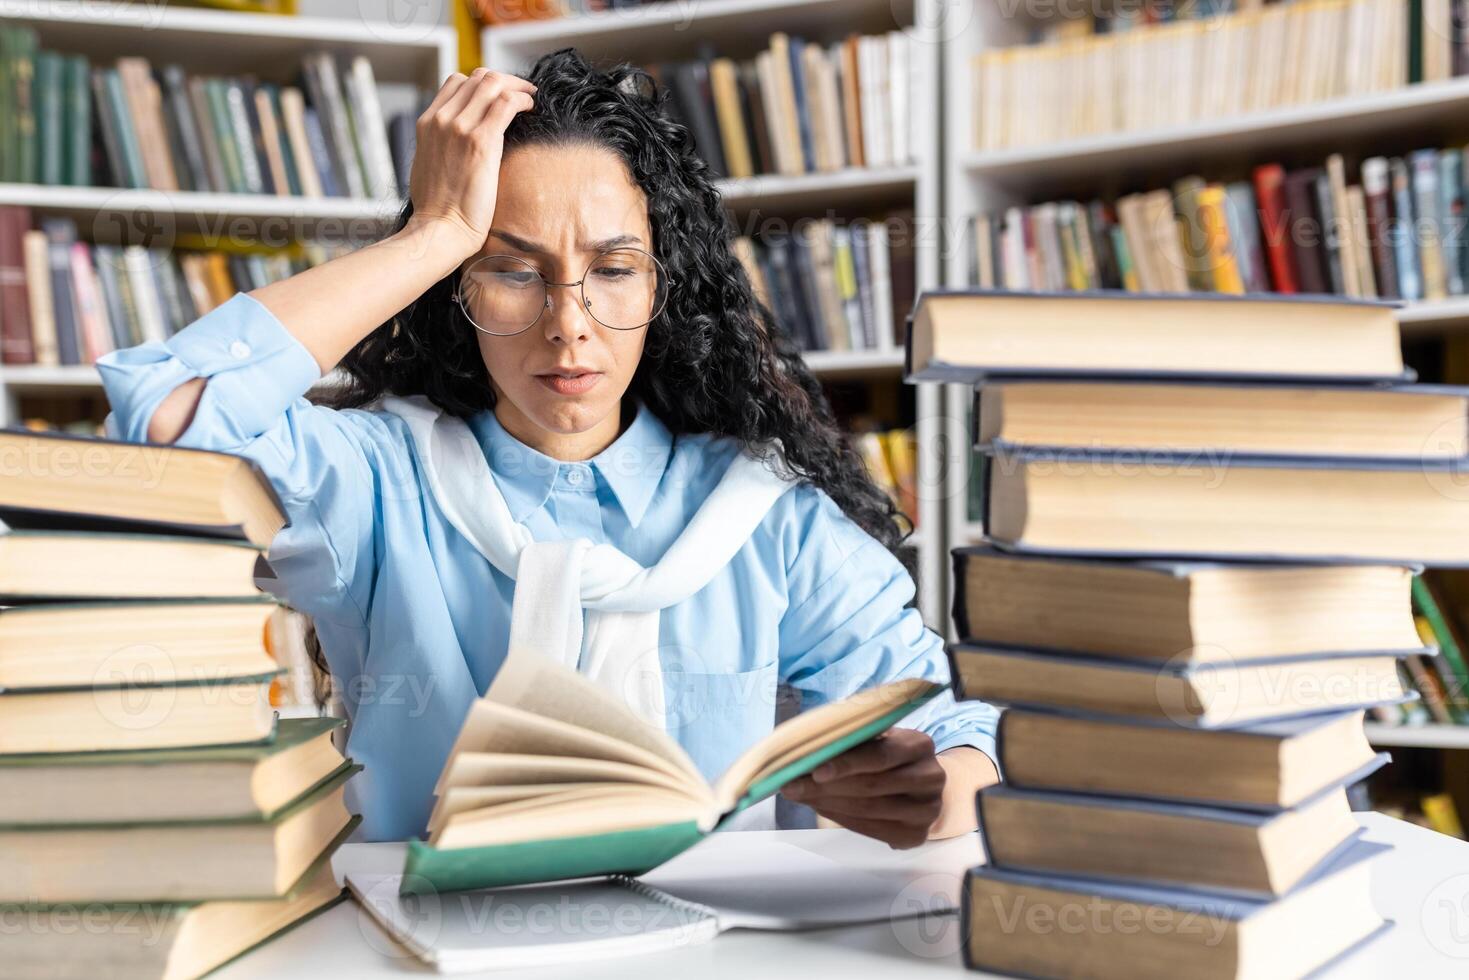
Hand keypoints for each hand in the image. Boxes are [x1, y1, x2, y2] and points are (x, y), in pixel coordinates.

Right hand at [406, 68, 537, 261]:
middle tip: (523, 92)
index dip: (483, 83)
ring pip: (492, 83)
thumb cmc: (438, 209)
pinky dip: (522, 98)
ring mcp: (459, 127)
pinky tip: (531, 108)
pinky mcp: (480, 141)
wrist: (440, 229)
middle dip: (504, 80)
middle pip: (477, 77)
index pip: (457, 82)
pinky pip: (506, 102)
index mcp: (427, 123)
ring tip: (530, 98)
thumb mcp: (429, 165)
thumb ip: (441, 145)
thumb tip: (456, 142)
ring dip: (517, 86)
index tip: (500, 94)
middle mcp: (441, 119)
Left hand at [781, 729, 944, 848]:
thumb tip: (805, 749)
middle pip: (871, 785)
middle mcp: (931, 777)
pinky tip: (822, 808)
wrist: (920, 786)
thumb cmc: (889, 756)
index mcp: (919, 745)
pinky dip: (841, 819)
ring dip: (828, 804)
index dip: (846, 763)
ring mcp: (927, 809)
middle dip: (825, 787)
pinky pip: (871, 830)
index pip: (880, 755)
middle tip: (791, 787)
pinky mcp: (917, 835)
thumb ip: (852, 741)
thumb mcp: (878, 739)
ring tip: (800, 796)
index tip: (814, 770)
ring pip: (868, 810)